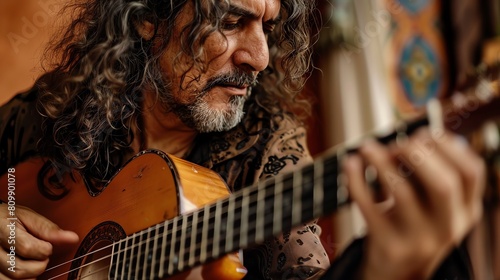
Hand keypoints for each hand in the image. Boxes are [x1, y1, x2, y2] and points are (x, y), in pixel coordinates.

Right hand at [0, 204, 78, 278]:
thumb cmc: (8, 218)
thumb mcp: (27, 216)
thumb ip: (48, 229)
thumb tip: (72, 238)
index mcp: (4, 229)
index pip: (28, 248)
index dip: (44, 249)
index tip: (47, 245)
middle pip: (19, 268)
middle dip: (39, 265)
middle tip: (42, 255)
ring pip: (12, 279)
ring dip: (30, 275)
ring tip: (33, 262)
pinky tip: (25, 270)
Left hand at [344, 128, 484, 279]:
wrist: (397, 272)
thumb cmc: (413, 226)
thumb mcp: (435, 207)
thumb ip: (431, 176)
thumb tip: (416, 137)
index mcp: (465, 211)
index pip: (471, 173)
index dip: (448, 146)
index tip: (424, 133)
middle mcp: (447, 227)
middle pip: (444, 185)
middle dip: (420, 155)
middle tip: (398, 143)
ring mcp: (418, 239)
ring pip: (403, 193)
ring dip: (382, 162)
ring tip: (367, 147)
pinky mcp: (388, 244)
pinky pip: (368, 206)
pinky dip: (356, 180)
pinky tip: (351, 163)